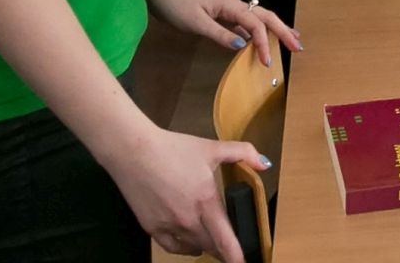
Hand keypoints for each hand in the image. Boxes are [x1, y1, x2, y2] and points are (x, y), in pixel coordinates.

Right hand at [105, 126, 269, 262]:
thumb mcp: (212, 147)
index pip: (225, 239)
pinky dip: (184, 248)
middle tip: (233, 249)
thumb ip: (243, 153)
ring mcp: (168, 226)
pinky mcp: (151, 228)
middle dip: (224, 250)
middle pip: (211, 245)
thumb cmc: (173, 148)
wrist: (133, 151)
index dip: (236, 256)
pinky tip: (191, 245)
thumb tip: (265, 164)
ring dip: (206, 247)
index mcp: (206, 202)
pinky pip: (172, 246)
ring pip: (193, 246)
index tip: (244, 262)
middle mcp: (188, 220)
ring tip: (216, 244)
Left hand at [146, 0, 301, 66]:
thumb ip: (219, 34)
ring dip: (275, 29)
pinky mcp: (222, 14)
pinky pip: (246, 23)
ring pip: (259, 19)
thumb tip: (243, 45)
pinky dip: (258, 32)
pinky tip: (261, 40)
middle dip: (283, 31)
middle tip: (298, 46)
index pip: (256, 25)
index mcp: (231, 6)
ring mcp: (229, 9)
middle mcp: (235, 5)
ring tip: (290, 39)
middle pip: (266, 17)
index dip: (264, 43)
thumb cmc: (176, 6)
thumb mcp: (196, 23)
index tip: (267, 62)